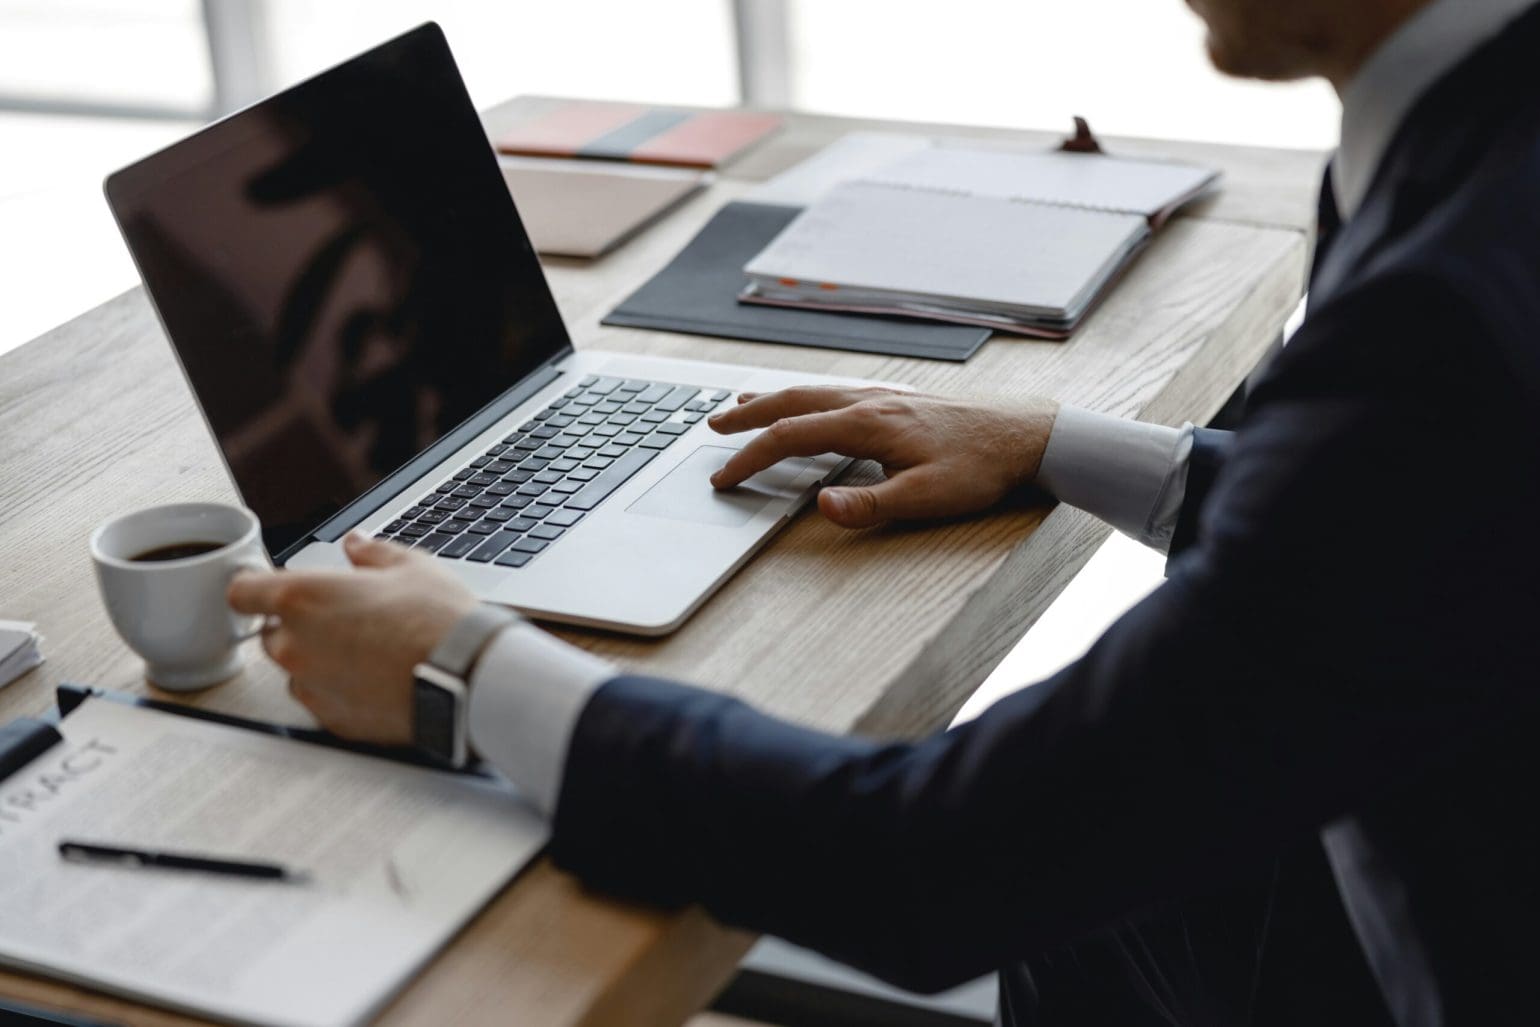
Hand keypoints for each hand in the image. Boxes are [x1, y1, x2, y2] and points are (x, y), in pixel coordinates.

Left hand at [227, 533, 477, 744]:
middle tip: (346, 618)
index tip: (270, 589)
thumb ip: (371, 554)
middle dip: (299, 624)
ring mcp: (311, 686)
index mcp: (304, 598)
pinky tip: (377, 679)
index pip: (242, 592)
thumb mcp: (410, 567)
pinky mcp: (332, 719)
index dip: (256, 588)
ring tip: (369, 652)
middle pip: (272, 632)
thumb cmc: (439, 621)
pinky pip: (322, 699)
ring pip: (297, 669)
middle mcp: (295, 645)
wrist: (468, 678)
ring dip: (319, 659)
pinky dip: (340, 690)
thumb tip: (357, 546)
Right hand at [708, 386, 1059, 527]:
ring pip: (814, 392)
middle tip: (713, 429)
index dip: (750, 459)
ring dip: (774, 400)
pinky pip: (836, 392)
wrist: (1027, 435)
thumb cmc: (980, 468)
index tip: (722, 479)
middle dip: (748, 417)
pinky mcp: (900, 399)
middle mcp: (869, 401)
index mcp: (867, 424)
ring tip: (745, 407)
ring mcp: (884, 396)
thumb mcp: (925, 498)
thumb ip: (869, 505)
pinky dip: (807, 397)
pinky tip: (811, 404)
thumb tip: (820, 507)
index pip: (791, 438)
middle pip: (793, 403)